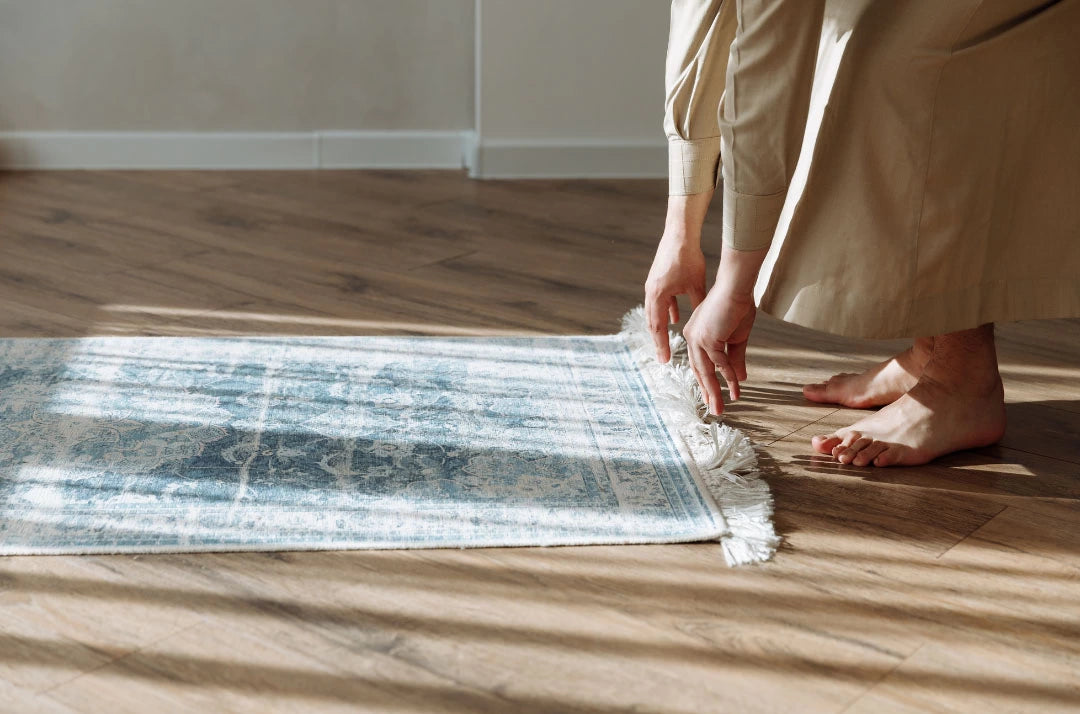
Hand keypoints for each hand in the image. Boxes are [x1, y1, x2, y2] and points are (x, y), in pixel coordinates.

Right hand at [644, 235, 706, 362]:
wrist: (679, 234)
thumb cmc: (688, 258)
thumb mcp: (696, 286)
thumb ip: (697, 305)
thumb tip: (703, 324)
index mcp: (658, 296)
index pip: (658, 327)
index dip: (662, 345)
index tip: (665, 360)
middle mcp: (651, 293)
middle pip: (652, 323)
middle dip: (658, 341)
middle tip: (663, 357)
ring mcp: (652, 286)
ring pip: (655, 313)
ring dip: (660, 327)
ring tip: (665, 342)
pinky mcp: (657, 279)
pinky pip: (660, 301)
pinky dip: (666, 311)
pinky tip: (675, 317)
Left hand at [682, 285, 755, 414]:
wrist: (737, 288)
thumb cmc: (737, 307)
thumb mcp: (737, 338)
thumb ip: (736, 359)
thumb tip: (740, 379)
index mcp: (695, 335)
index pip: (699, 363)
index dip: (706, 381)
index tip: (712, 396)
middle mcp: (692, 337)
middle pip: (699, 370)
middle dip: (707, 392)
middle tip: (714, 409)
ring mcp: (697, 338)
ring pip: (706, 370)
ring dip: (714, 391)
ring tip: (719, 408)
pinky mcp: (706, 338)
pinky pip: (719, 363)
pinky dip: (728, 376)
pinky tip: (736, 387)